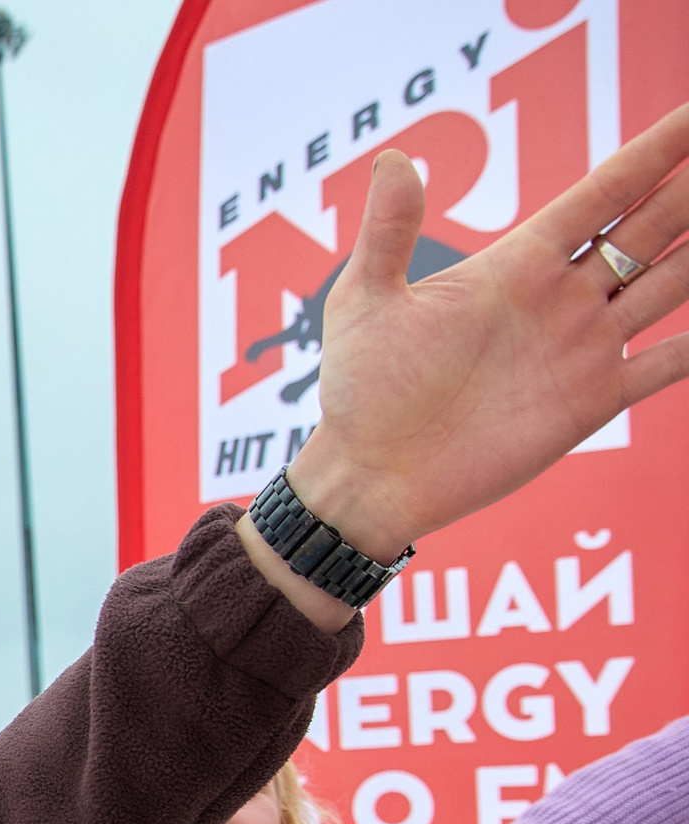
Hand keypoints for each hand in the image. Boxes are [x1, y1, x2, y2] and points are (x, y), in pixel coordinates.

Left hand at [290, 105, 688, 562]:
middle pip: (651, 226)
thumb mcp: (366, 302)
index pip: (604, 193)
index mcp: (517, 263)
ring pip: (672, 282)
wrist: (372, 475)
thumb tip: (394, 158)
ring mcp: (582, 347)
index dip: (654, 152)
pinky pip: (666, 363)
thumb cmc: (360, 389)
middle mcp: (562, 297)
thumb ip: (388, 231)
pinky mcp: (592, 399)